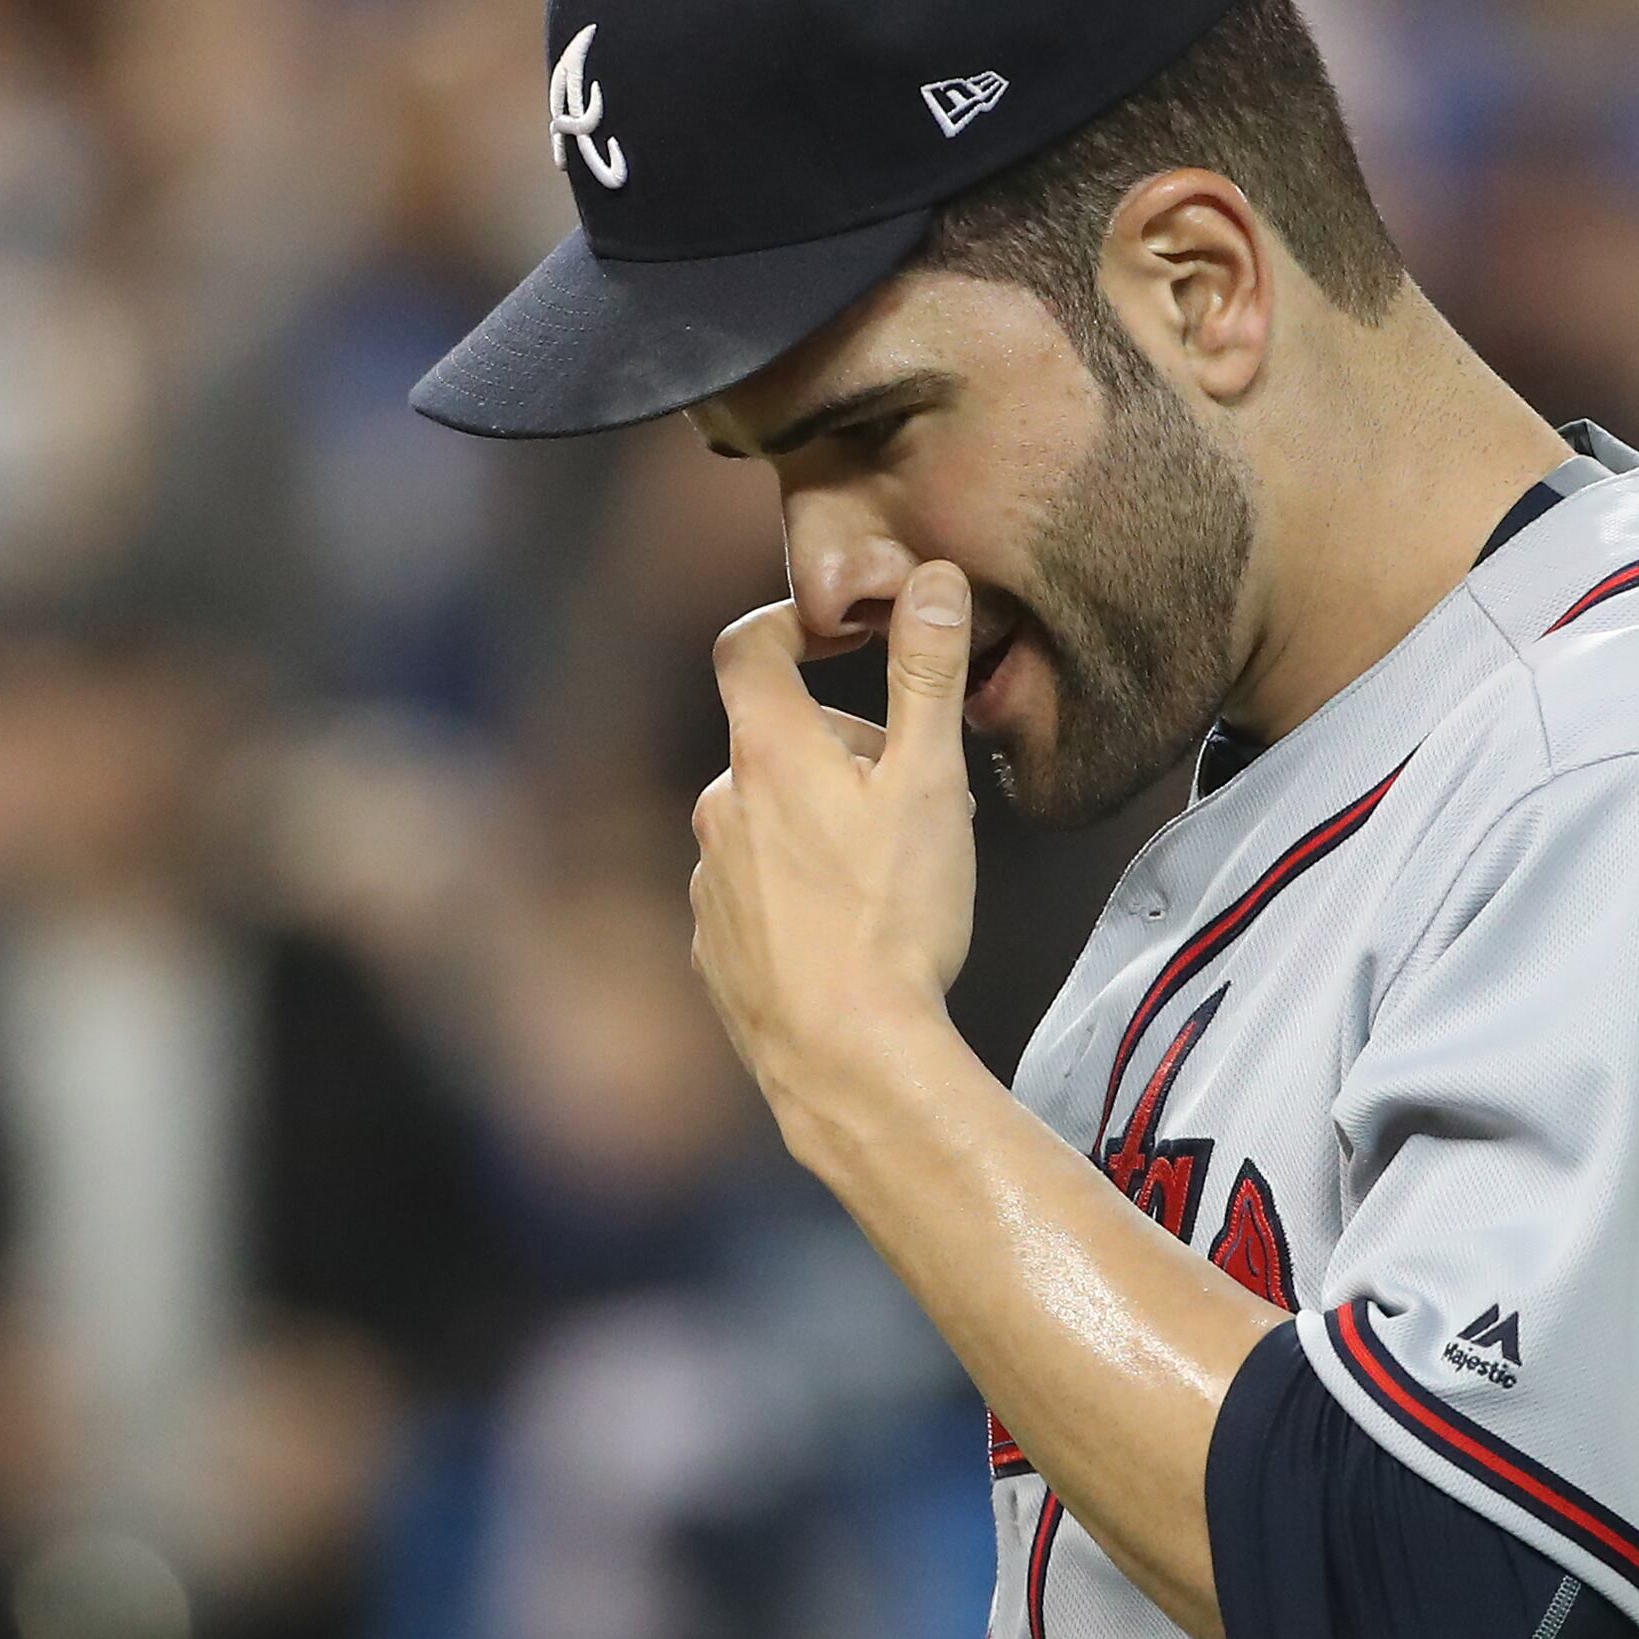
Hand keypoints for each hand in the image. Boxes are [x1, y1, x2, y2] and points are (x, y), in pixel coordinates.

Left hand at [689, 560, 979, 1115]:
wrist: (846, 1060)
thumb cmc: (894, 917)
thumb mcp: (930, 785)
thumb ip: (926, 676)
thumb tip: (932, 578)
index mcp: (767, 755)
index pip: (747, 647)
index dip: (788, 623)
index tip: (837, 637)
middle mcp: (718, 807)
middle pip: (772, 741)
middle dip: (838, 750)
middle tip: (913, 799)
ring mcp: (707, 882)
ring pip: (765, 821)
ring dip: (817, 825)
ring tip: (888, 878)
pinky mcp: (713, 946)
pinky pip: (753, 891)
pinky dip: (796, 892)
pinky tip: (848, 933)